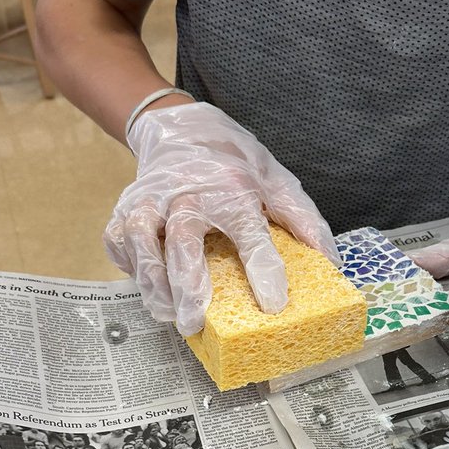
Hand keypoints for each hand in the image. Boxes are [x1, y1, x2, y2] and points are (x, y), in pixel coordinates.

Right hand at [104, 102, 337, 334]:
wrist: (182, 126)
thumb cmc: (233, 162)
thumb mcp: (275, 181)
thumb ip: (302, 218)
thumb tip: (330, 259)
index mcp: (232, 190)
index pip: (250, 232)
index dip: (263, 269)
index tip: (274, 303)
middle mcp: (188, 194)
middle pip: (182, 240)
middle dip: (187, 284)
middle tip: (194, 322)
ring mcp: (152, 200)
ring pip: (141, 240)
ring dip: (151, 280)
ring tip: (166, 313)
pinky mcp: (126, 208)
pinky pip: (118, 238)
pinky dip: (126, 264)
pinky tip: (144, 285)